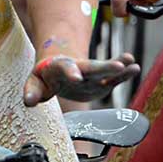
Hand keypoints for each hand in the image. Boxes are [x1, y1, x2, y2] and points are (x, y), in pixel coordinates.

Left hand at [23, 53, 139, 104]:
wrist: (57, 65)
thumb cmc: (45, 75)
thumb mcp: (35, 82)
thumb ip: (32, 91)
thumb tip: (28, 101)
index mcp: (60, 67)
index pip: (65, 68)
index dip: (70, 72)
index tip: (76, 78)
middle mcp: (78, 67)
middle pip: (91, 66)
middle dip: (104, 66)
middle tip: (118, 65)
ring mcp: (91, 73)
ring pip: (104, 69)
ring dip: (117, 65)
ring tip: (130, 60)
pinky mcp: (100, 80)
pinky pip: (113, 76)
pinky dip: (124, 73)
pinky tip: (134, 68)